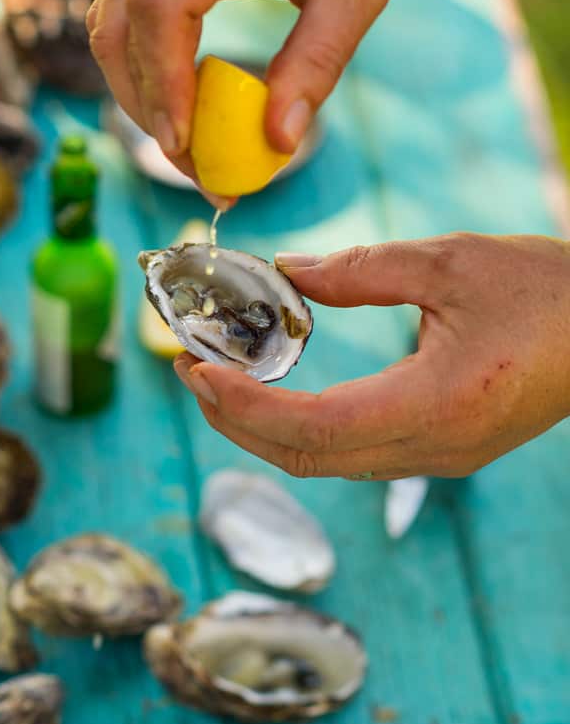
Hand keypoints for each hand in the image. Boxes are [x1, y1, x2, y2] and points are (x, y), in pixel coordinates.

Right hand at [86, 0, 441, 191]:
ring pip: (112, 26)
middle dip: (146, 105)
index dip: (162, 81)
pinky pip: (129, 18)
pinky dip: (148, 71)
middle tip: (194, 167)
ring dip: (140, 94)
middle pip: (119, 23)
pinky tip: (188, 108)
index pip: (159, 4)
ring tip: (190, 149)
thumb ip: (315, 65)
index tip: (184, 145)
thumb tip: (276, 144)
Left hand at [173, 233, 569, 479]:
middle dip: (235, 419)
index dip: (244, 405)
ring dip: (263, 426)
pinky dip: (301, 427)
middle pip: (307, 456)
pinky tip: (278, 388)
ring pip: (326, 462)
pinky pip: (353, 453)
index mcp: (434, 406)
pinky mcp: (443, 450)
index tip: (195, 369)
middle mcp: (431, 448)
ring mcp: (439, 457)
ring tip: (220, 376)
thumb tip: (285, 273)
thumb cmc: (547, 290)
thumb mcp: (451, 262)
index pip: (313, 427)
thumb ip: (362, 271)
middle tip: (189, 369)